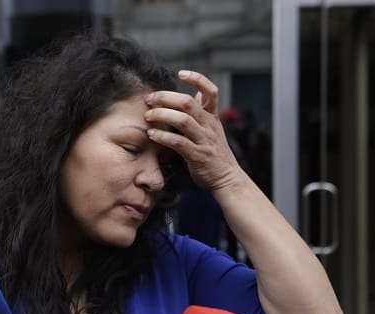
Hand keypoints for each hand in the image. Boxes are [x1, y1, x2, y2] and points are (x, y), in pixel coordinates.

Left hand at [144, 70, 241, 191]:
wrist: (227, 178)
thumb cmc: (214, 153)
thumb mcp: (212, 129)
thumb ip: (203, 112)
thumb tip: (196, 93)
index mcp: (213, 117)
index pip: (211, 91)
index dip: (197, 79)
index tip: (181, 73)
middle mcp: (210, 125)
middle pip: (188, 102)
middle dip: (165, 97)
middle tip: (149, 99)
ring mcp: (204, 140)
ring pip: (182, 120)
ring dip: (162, 115)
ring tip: (147, 115)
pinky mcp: (197, 156)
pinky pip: (178, 142)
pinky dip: (163, 136)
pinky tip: (151, 134)